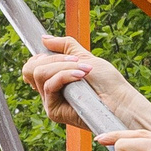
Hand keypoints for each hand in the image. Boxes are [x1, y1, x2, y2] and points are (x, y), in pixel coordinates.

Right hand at [22, 36, 147, 129]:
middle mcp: (49, 92)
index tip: (65, 55)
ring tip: (84, 70)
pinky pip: (50, 85)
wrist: (119, 100)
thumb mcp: (84, 57)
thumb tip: (43, 38)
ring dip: (64, 66)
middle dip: (56, 58)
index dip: (41, 56)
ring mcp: (50, 102)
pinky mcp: (53, 111)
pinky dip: (65, 75)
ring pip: (40, 74)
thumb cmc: (107, 82)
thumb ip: (64, 46)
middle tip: (77, 60)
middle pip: (31, 68)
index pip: (31, 66)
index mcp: (53, 79)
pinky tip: (81, 76)